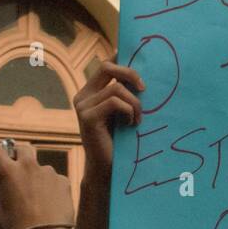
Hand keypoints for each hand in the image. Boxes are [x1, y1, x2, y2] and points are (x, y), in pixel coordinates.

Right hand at [0, 133, 74, 228]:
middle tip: (16, 165)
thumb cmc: (17, 226)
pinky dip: (51, 187)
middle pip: (22, 148)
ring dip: (36, 176)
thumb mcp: (0, 212)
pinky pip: (55, 180)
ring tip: (35, 196)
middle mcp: (28, 166)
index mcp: (6, 171)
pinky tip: (50, 202)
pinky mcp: (63, 181)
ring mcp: (48, 172)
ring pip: (40, 168)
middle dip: (18, 154)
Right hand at [73, 59, 144, 175]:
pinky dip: (128, 111)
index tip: (140, 64)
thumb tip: (143, 74)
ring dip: (135, 102)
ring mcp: (82, 106)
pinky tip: (130, 124)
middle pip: (106, 66)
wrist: (108, 169)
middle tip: (144, 89)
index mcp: (91, 91)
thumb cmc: (121, 140)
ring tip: (138, 119)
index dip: (122, 59)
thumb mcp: (124, 112)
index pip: (105, 64)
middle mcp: (83, 96)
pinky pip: (114, 102)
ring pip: (116, 87)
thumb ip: (127, 93)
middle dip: (130, 73)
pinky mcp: (87, 117)